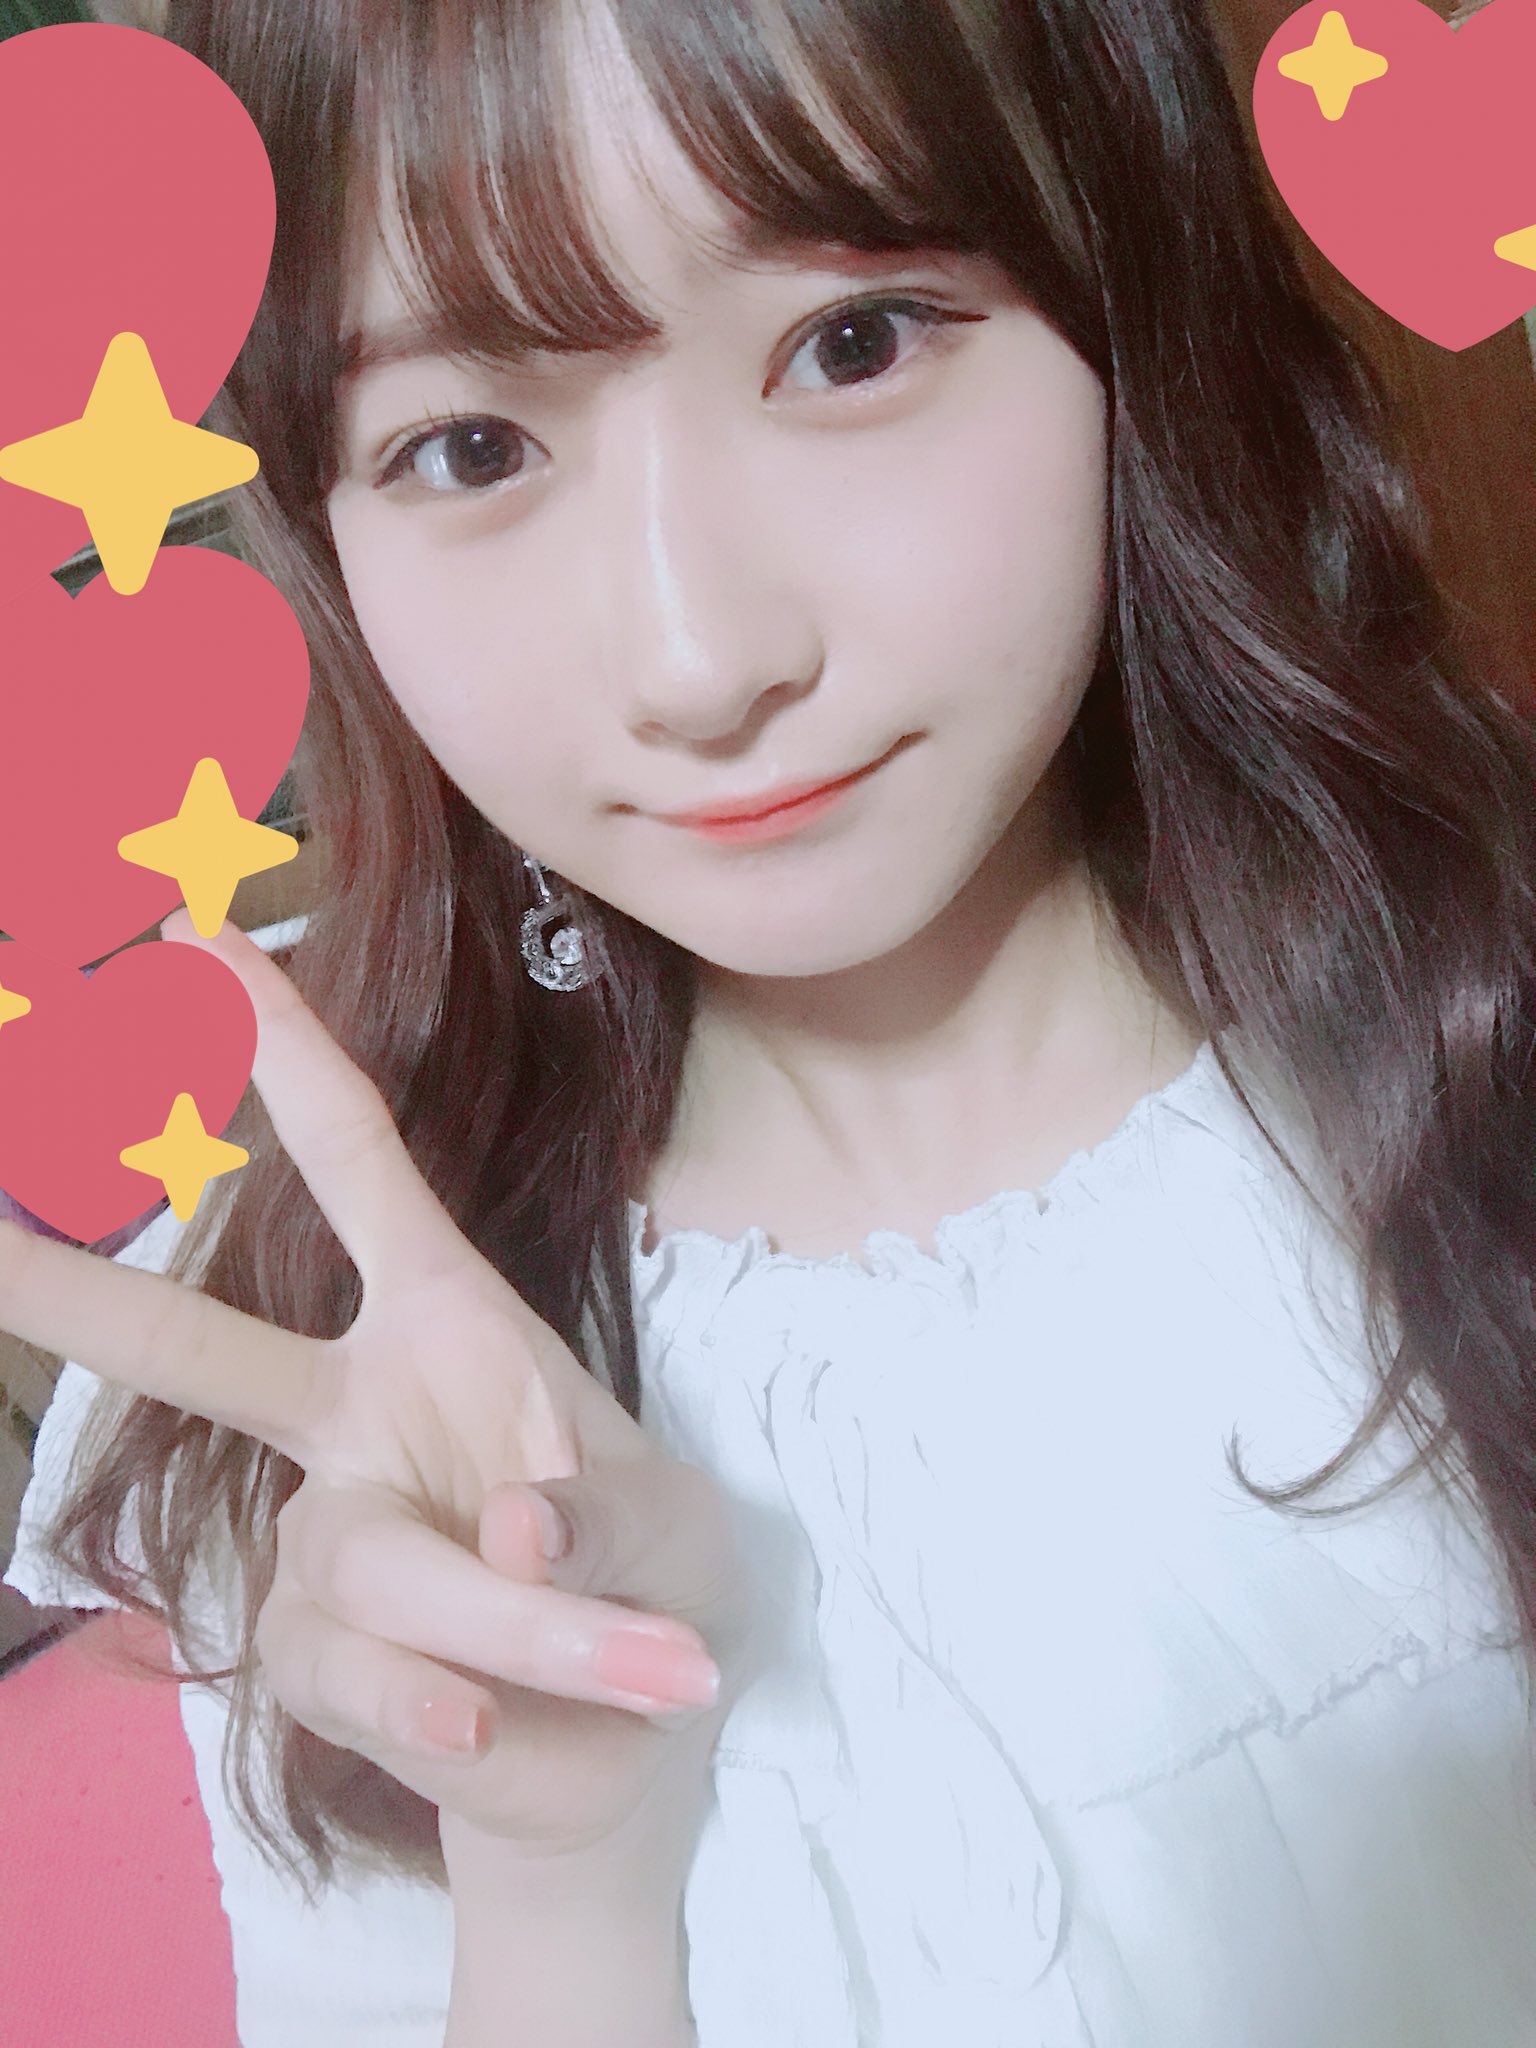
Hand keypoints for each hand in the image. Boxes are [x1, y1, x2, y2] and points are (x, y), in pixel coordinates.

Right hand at [0, 909, 746, 1858]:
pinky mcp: (313, 1656)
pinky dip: (447, 1708)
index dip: (284, 1051)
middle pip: (195, 1347)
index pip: (358, 1165)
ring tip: (645, 1667)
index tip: (201, 935)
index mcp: (448, 1324)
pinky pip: (354, 1679)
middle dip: (72, 1293)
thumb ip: (602, 1521)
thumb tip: (502, 1528)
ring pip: (363, 1567)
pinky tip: (501, 1729)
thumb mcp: (673, 1531)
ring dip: (517, 1628)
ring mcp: (320, 1536)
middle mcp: (356, 1414)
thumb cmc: (655, 1584)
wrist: (631, 1746)